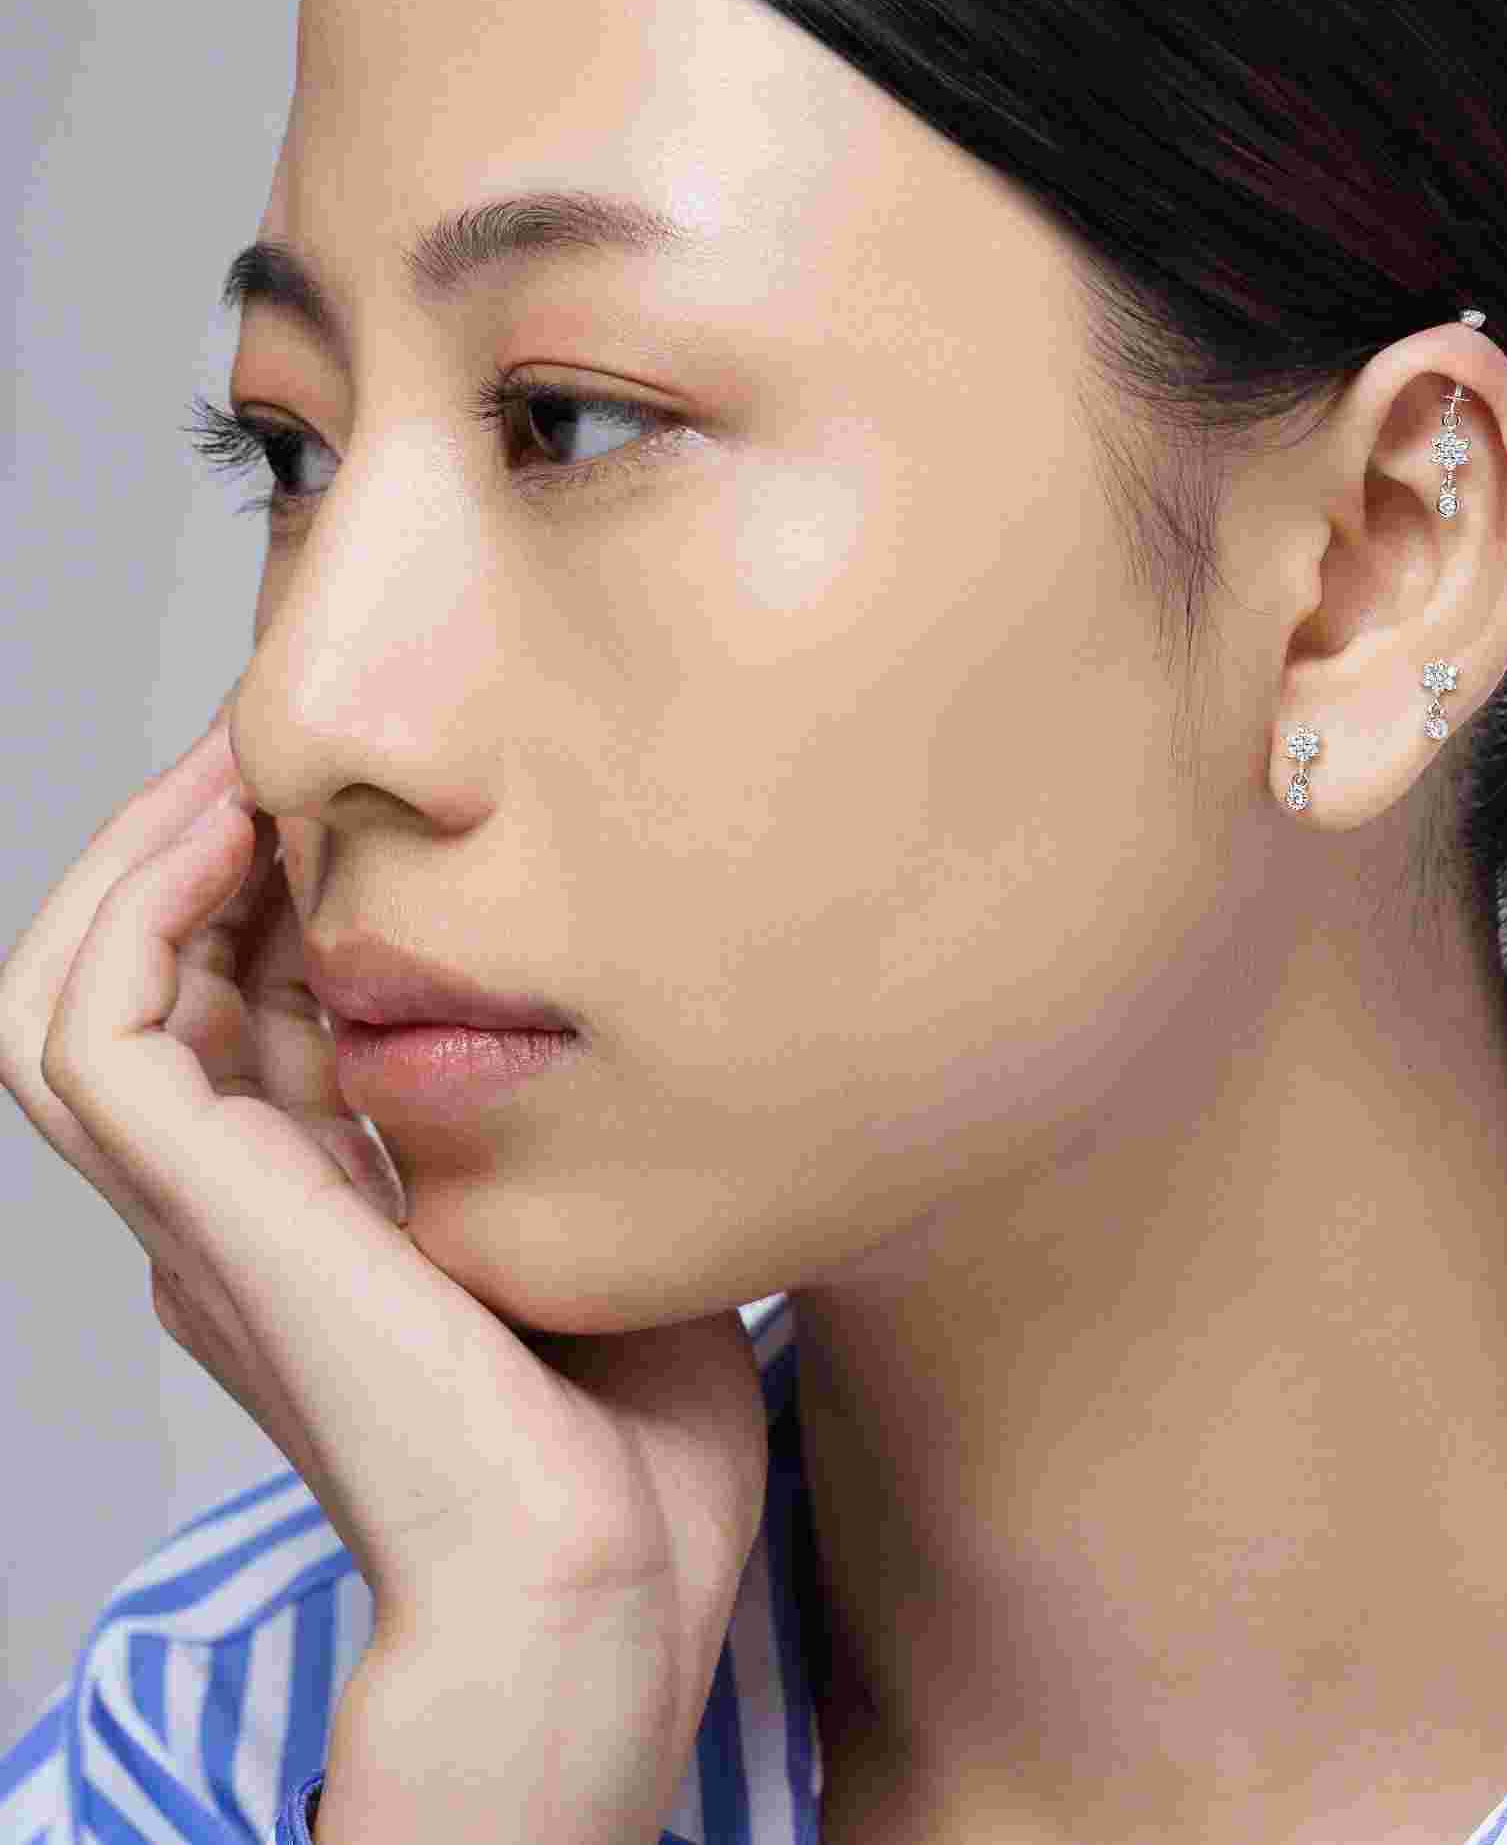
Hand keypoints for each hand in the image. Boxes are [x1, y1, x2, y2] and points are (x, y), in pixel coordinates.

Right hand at [1, 687, 768, 1707]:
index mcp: (314, 1216)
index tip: (358, 779)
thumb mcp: (592, 1214)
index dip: (274, 881)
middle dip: (203, 840)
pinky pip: (83, 1030)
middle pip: (151, 981)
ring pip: (72, 992)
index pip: (240, 1005)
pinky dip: (132, 909)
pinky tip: (231, 824)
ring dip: (143, 854)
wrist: (606, 1575)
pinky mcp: (200, 1211)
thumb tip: (578, 986)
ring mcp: (202, 1215)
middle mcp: (234, 1207)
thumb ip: (549, 1113)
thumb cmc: (632, 1432)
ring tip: (241, 754)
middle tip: (282, 733)